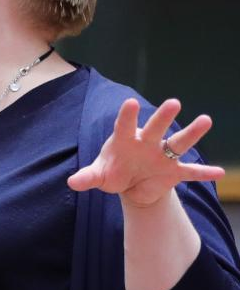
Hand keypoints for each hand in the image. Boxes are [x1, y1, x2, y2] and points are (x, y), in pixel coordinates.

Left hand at [67, 98, 224, 207]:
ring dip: (192, 133)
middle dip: (163, 117)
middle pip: (156, 128)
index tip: (131, 103)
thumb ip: (87, 177)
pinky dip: (203, 172)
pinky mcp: (174, 172)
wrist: (130, 186)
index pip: (124, 125)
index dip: (127, 115)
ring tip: (206, 120)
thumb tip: (72, 182)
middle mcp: (146, 143)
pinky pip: (190, 172)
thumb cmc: (112, 172)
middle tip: (174, 103)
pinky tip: (218, 172)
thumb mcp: (98, 176)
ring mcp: (162, 156)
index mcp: (125, 140)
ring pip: (179, 143)